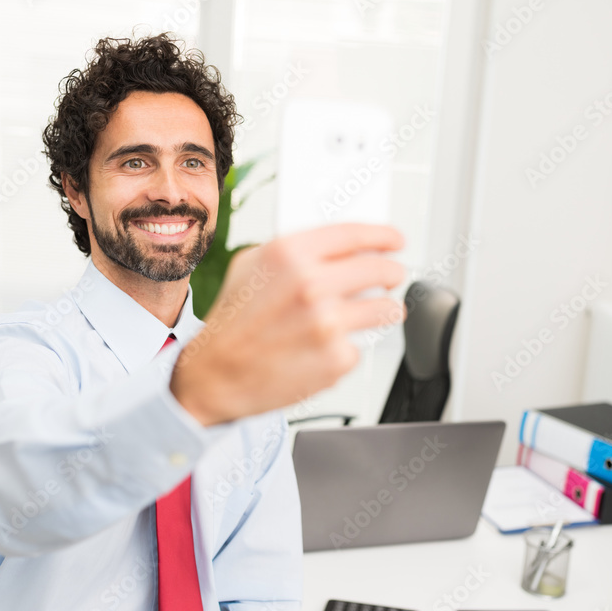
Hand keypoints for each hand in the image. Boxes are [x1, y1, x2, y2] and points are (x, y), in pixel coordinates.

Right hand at [170, 223, 405, 425]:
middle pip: (379, 269)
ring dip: (384, 310)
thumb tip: (338, 247)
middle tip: (392, 278)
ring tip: (370, 313)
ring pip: (384, 309)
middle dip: (392, 273)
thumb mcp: (252, 266)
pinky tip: (322, 350)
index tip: (395, 241)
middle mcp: (311, 284)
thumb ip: (296, 252)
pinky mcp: (336, 358)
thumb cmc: (231, 323)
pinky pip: (359, 346)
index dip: (383, 236)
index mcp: (289, 254)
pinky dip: (347, 348)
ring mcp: (327, 323)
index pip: (355, 234)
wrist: (215, 375)